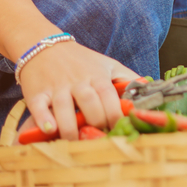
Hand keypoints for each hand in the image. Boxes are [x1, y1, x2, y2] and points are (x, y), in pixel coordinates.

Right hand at [17, 42, 138, 140]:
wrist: (45, 45)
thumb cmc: (81, 60)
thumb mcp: (108, 64)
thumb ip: (128, 77)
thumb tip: (148, 89)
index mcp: (97, 76)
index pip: (110, 97)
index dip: (115, 115)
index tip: (119, 129)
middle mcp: (78, 82)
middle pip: (90, 103)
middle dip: (96, 122)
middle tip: (97, 137)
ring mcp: (57, 87)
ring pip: (64, 108)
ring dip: (70, 128)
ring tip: (75, 141)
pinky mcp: (37, 93)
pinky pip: (39, 107)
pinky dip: (43, 119)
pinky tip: (50, 129)